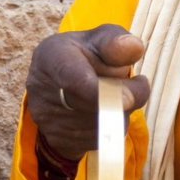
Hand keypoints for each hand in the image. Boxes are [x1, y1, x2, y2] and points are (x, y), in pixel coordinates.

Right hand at [24, 25, 149, 164]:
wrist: (59, 82)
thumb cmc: (85, 54)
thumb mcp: (99, 39)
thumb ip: (117, 41)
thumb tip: (135, 47)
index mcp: (52, 56)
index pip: (73, 79)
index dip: (100, 92)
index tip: (130, 99)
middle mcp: (42, 89)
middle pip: (95, 105)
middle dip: (126, 95)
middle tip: (137, 83)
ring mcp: (47, 119)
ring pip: (103, 125)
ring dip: (120, 111)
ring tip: (113, 94)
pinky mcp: (58, 140)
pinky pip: (99, 140)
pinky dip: (110, 127)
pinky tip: (104, 111)